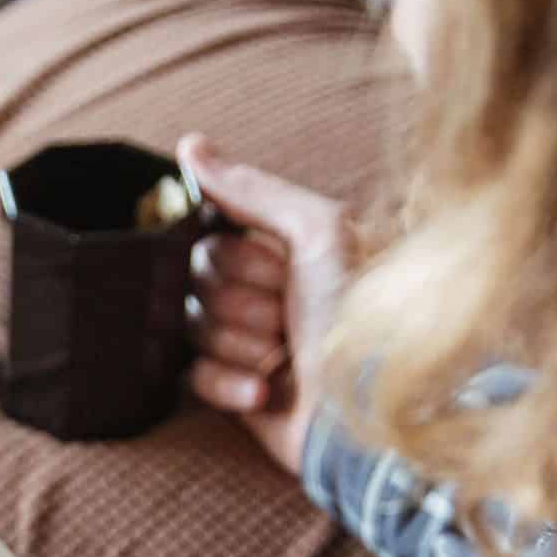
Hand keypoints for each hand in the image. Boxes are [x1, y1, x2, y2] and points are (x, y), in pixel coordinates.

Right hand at [179, 134, 360, 477]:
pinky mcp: (234, 391)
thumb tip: (190, 145)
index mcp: (284, 250)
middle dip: (240, 304)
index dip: (239, 259)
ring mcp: (247, 343)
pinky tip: (267, 392)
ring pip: (192, 328)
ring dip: (240, 345)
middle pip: (196, 282)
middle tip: (285, 320)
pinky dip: (228, 383)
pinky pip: (192, 376)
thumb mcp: (318, 233)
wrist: (366, 411)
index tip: (279, 273)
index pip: (212, 238)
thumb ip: (253, 189)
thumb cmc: (356, 317)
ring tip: (284, 358)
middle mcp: (264, 292)